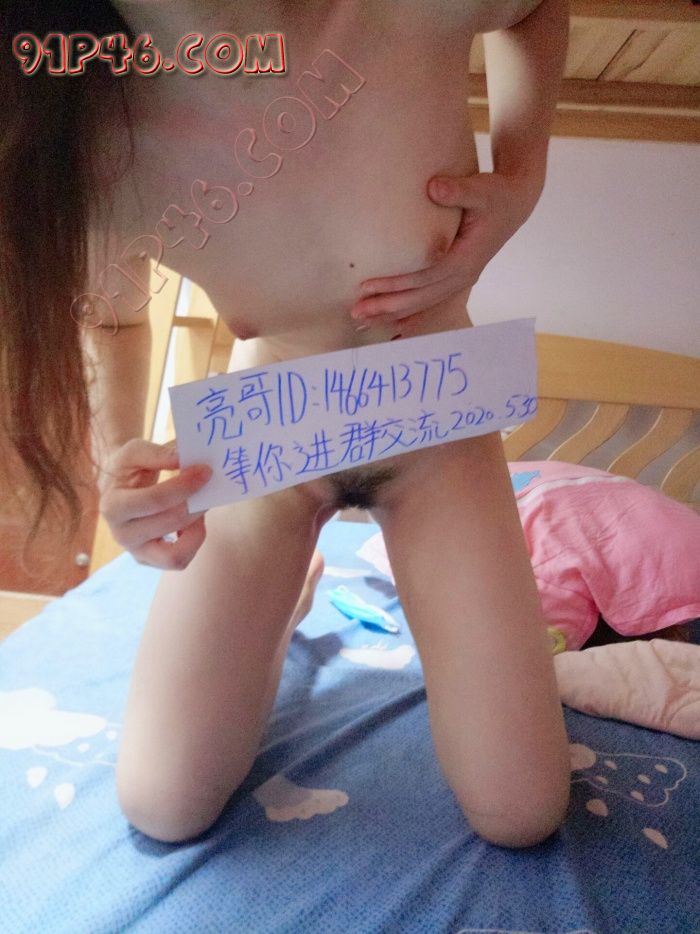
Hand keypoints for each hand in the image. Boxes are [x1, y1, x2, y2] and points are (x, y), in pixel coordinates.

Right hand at [98, 438, 211, 569]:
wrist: (117, 487)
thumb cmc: (127, 467)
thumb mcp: (134, 451)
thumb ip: (158, 454)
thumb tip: (184, 459)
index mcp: (113, 506)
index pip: (155, 500)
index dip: (184, 486)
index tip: (206, 471)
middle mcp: (121, 535)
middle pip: (170, 523)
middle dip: (195, 503)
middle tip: (209, 485)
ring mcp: (136, 551)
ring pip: (175, 555)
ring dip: (196, 529)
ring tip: (200, 506)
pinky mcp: (150, 560)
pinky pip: (179, 560)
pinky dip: (193, 541)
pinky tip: (194, 520)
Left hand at [350, 171, 542, 327]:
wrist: (514, 204)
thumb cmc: (495, 194)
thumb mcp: (481, 188)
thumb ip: (458, 190)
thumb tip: (433, 187)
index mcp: (466, 259)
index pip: (423, 277)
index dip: (395, 283)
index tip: (367, 286)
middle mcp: (463, 276)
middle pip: (419, 298)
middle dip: (387, 307)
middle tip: (355, 313)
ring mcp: (459, 281)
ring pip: (422, 304)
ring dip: (392, 314)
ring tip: (362, 321)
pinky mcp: (454, 280)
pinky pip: (429, 303)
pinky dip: (408, 314)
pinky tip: (389, 325)